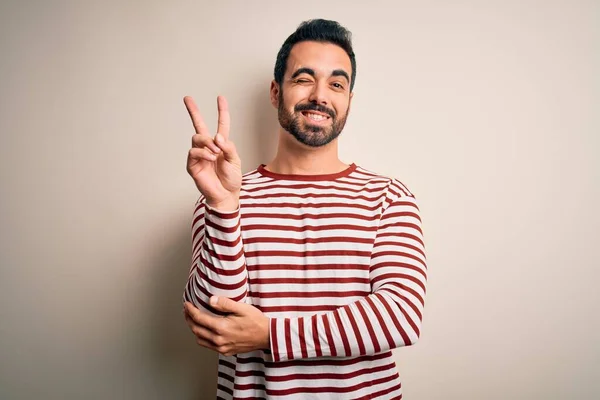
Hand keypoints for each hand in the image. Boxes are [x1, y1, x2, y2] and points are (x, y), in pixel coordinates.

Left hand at [183, 297, 269, 355]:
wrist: (267, 336)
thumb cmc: (256, 321)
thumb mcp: (242, 308)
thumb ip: (225, 304)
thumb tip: (211, 300)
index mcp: (221, 328)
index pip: (199, 318)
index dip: (190, 310)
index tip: (187, 304)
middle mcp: (219, 340)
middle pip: (196, 329)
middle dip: (189, 319)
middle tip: (187, 310)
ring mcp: (222, 347)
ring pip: (200, 339)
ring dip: (194, 329)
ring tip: (193, 320)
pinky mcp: (225, 351)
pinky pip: (208, 346)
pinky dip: (202, 337)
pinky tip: (205, 331)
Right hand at [184, 95, 241, 209]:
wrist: (226, 195)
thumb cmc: (231, 179)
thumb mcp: (235, 161)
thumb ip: (228, 147)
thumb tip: (216, 137)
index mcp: (221, 144)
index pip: (221, 124)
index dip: (222, 111)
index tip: (220, 98)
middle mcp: (208, 147)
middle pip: (199, 125)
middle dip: (193, 111)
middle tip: (188, 98)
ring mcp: (199, 154)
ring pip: (197, 137)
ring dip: (207, 142)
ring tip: (216, 152)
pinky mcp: (192, 164)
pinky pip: (194, 152)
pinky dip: (204, 153)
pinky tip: (211, 158)